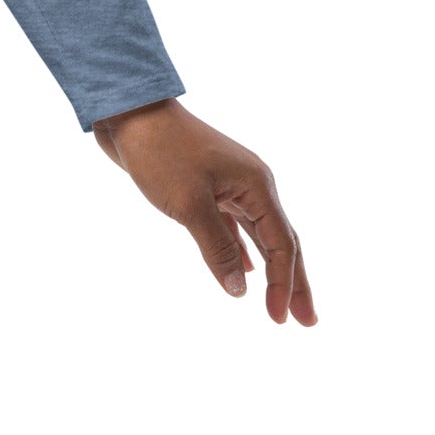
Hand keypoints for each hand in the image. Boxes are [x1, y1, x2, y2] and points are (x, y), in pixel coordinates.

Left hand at [92, 98, 316, 325]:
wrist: (128, 111)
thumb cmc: (159, 151)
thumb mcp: (189, 204)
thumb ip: (218, 248)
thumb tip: (240, 291)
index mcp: (256, 185)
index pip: (283, 244)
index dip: (284, 284)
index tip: (281, 320)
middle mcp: (250, 184)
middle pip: (281, 241)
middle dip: (293, 282)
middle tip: (307, 322)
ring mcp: (229, 184)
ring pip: (259, 234)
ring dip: (271, 269)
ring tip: (281, 303)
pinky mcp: (207, 185)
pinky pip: (236, 224)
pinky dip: (243, 248)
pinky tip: (245, 270)